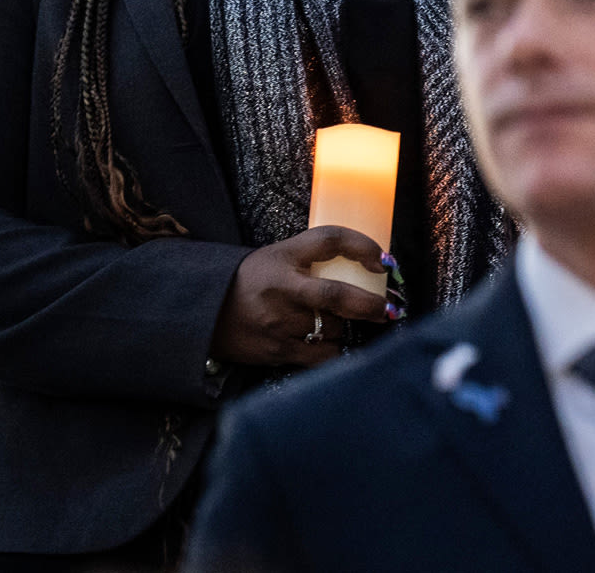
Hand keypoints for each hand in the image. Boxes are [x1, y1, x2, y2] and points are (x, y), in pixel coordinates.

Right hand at [209, 227, 396, 369]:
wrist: (205, 311)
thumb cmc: (251, 281)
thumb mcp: (279, 256)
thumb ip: (317, 255)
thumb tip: (372, 262)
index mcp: (283, 258)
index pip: (329, 239)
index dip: (363, 246)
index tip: (385, 260)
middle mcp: (282, 290)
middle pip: (336, 295)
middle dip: (370, 304)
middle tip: (389, 308)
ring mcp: (278, 324)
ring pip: (332, 327)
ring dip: (343, 326)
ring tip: (336, 321)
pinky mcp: (276, 352)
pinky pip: (322, 355)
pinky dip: (333, 349)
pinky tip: (331, 343)